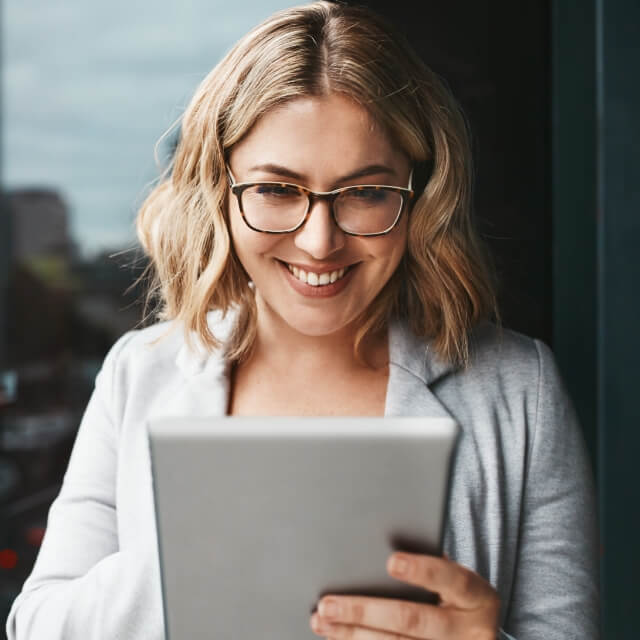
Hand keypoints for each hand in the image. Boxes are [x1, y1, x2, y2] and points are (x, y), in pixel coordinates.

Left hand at [310, 552, 499, 639]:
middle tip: (328, 603)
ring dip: (353, 634)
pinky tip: (338, 637)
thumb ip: (430, 565)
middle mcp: (471, 633)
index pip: (453, 580)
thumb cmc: (456, 596)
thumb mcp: (455, 580)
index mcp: (478, 598)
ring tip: (322, 621)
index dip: (423, 571)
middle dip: (366, 611)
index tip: (391, 561)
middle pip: (414, 622)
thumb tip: (381, 546)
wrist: (479, 636)